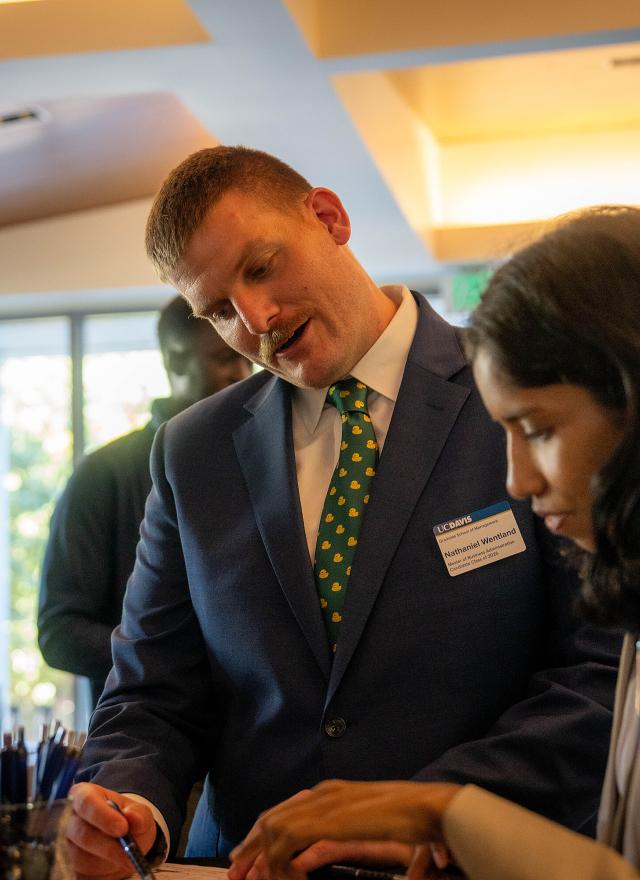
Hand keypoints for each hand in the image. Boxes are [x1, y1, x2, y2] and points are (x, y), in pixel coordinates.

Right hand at [66, 783, 157, 879]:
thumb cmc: (127, 822)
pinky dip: (96, 873)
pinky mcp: (66, 864)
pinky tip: (112, 868)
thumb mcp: (138, 814)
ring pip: (79, 856)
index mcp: (84, 795)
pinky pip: (76, 871)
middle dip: (107, 845)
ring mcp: (65, 843)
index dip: (103, 815)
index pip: (86, 802)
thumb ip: (138, 814)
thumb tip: (132, 816)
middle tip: (129, 853)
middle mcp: (69, 818)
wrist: (120, 844)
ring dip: (105, 861)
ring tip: (127, 860)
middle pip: (81, 832)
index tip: (122, 828)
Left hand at [229, 780, 459, 879]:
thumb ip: (344, 842)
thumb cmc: (415, 821)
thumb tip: (313, 862)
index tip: (247, 857)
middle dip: (251, 846)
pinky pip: (286, 843)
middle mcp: (325, 793)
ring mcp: (325, 802)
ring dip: (261, 858)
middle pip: (273, 817)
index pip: (287, 810)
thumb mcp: (373, 833)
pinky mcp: (326, 818)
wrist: (431, 808)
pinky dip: (279, 863)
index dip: (263, 834)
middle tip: (236, 872)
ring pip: (273, 828)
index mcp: (335, 792)